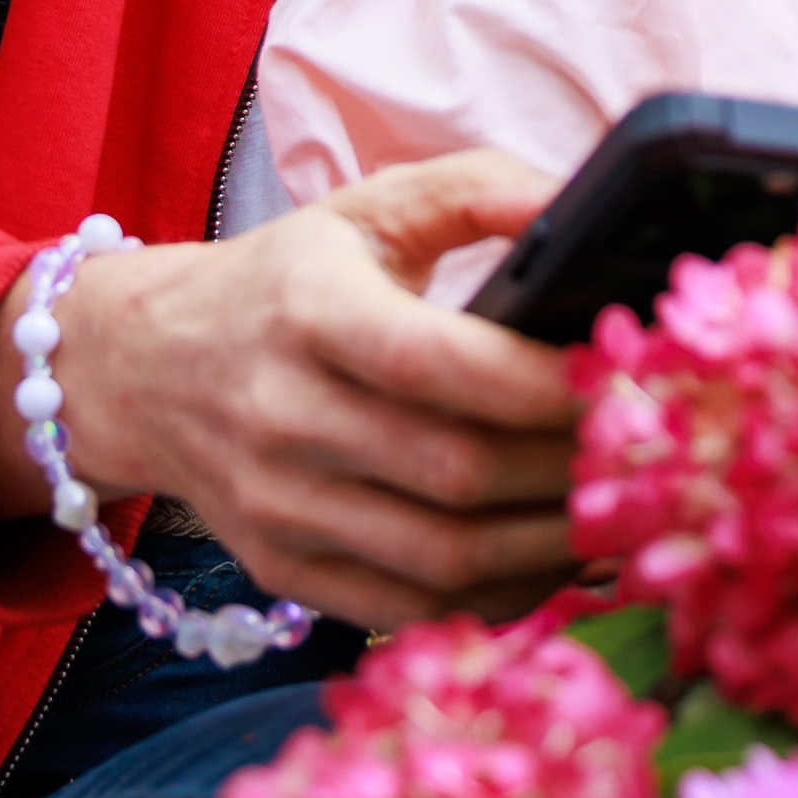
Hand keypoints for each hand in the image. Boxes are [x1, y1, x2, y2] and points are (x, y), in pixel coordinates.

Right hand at [0, 150, 587, 628]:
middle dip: (566, 468)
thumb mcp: (371, 209)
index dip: (538, 382)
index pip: (436, 362)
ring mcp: (277, 506)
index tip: (618, 374)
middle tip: (647, 449)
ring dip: (548, 545)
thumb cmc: (290, 279)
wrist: (150, 368)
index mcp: (308, 309)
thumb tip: (582, 202)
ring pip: (439, 557)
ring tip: (620, 508)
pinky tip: (554, 557)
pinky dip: (496, 596)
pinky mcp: (284, 571)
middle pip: (452, 472)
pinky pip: (409, 606)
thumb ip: (479, 191)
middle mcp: (281, 414)